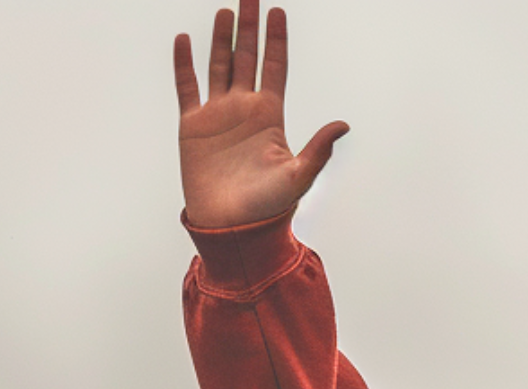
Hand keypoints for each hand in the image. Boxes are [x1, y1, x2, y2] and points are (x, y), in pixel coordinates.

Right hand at [174, 0, 348, 227]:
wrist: (233, 228)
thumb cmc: (269, 207)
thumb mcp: (299, 176)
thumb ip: (318, 149)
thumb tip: (343, 125)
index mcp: (271, 115)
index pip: (275, 67)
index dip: (277, 39)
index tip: (278, 10)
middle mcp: (245, 109)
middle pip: (248, 57)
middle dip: (249, 27)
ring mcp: (218, 115)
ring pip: (219, 66)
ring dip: (221, 39)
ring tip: (225, 11)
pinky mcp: (192, 127)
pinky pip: (187, 88)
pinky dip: (184, 64)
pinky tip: (184, 40)